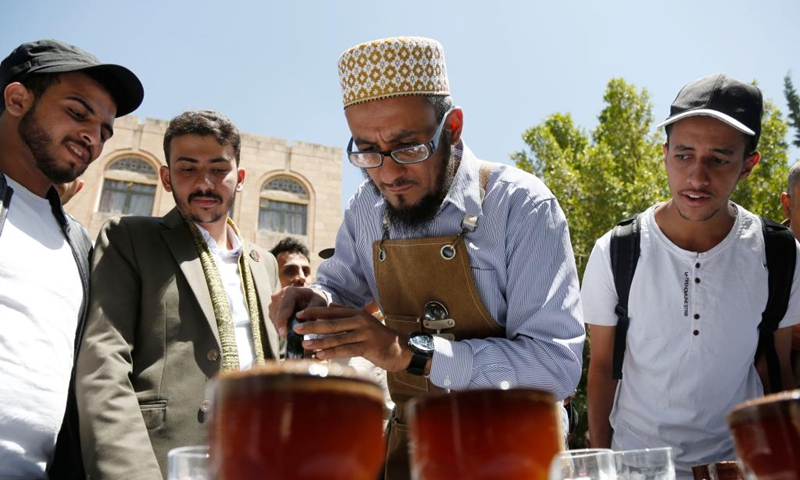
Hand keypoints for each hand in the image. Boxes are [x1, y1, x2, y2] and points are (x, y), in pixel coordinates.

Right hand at [269, 287, 327, 336]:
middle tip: (297, 337)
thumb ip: (311, 312)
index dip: (283, 322)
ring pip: (276, 322)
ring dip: (285, 329)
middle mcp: (277, 296)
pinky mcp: (272, 312)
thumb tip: (300, 324)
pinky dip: (284, 328)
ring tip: (298, 329)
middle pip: (278, 317)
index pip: (284, 309)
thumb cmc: (315, 299)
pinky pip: (276, 324)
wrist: (308, 297)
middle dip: (286, 328)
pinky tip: (293, 328)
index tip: (284, 334)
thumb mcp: (319, 303)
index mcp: (289, 292)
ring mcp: (272, 304)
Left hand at [294, 306, 411, 372]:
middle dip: (312, 326)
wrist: (399, 349)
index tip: (299, 315)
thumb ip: (347, 313)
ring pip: (337, 338)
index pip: (331, 312)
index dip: (314, 313)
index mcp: (356, 313)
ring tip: (305, 344)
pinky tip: (321, 355)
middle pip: (331, 324)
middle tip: (297, 328)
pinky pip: (346, 350)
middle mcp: (360, 321)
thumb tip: (330, 305)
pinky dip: (332, 353)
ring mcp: (364, 334)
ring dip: (319, 342)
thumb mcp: (364, 321)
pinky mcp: (368, 347)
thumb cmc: (378, 336)